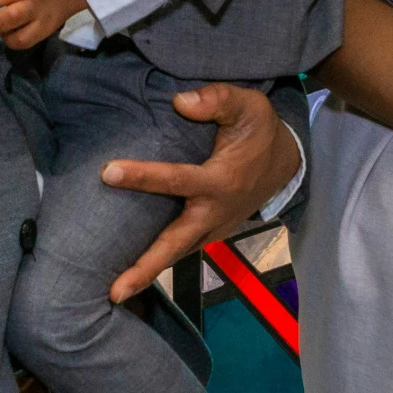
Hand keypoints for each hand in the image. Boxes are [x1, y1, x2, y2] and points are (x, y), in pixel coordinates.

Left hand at [103, 83, 299, 300]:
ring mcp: (215, 228)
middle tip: (113, 291)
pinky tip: (131, 273)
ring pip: (177, 254)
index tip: (107, 172)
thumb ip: (217, 99)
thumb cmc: (260, 130)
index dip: (142, 176)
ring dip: (148, 274)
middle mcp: (215, 212)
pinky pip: (182, 250)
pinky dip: (158, 264)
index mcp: (221, 180)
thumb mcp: (248, 106)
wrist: (286, 162)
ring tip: (114, 293)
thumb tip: (179, 102)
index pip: (177, 179)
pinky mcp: (211, 234)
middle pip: (175, 244)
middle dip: (145, 267)